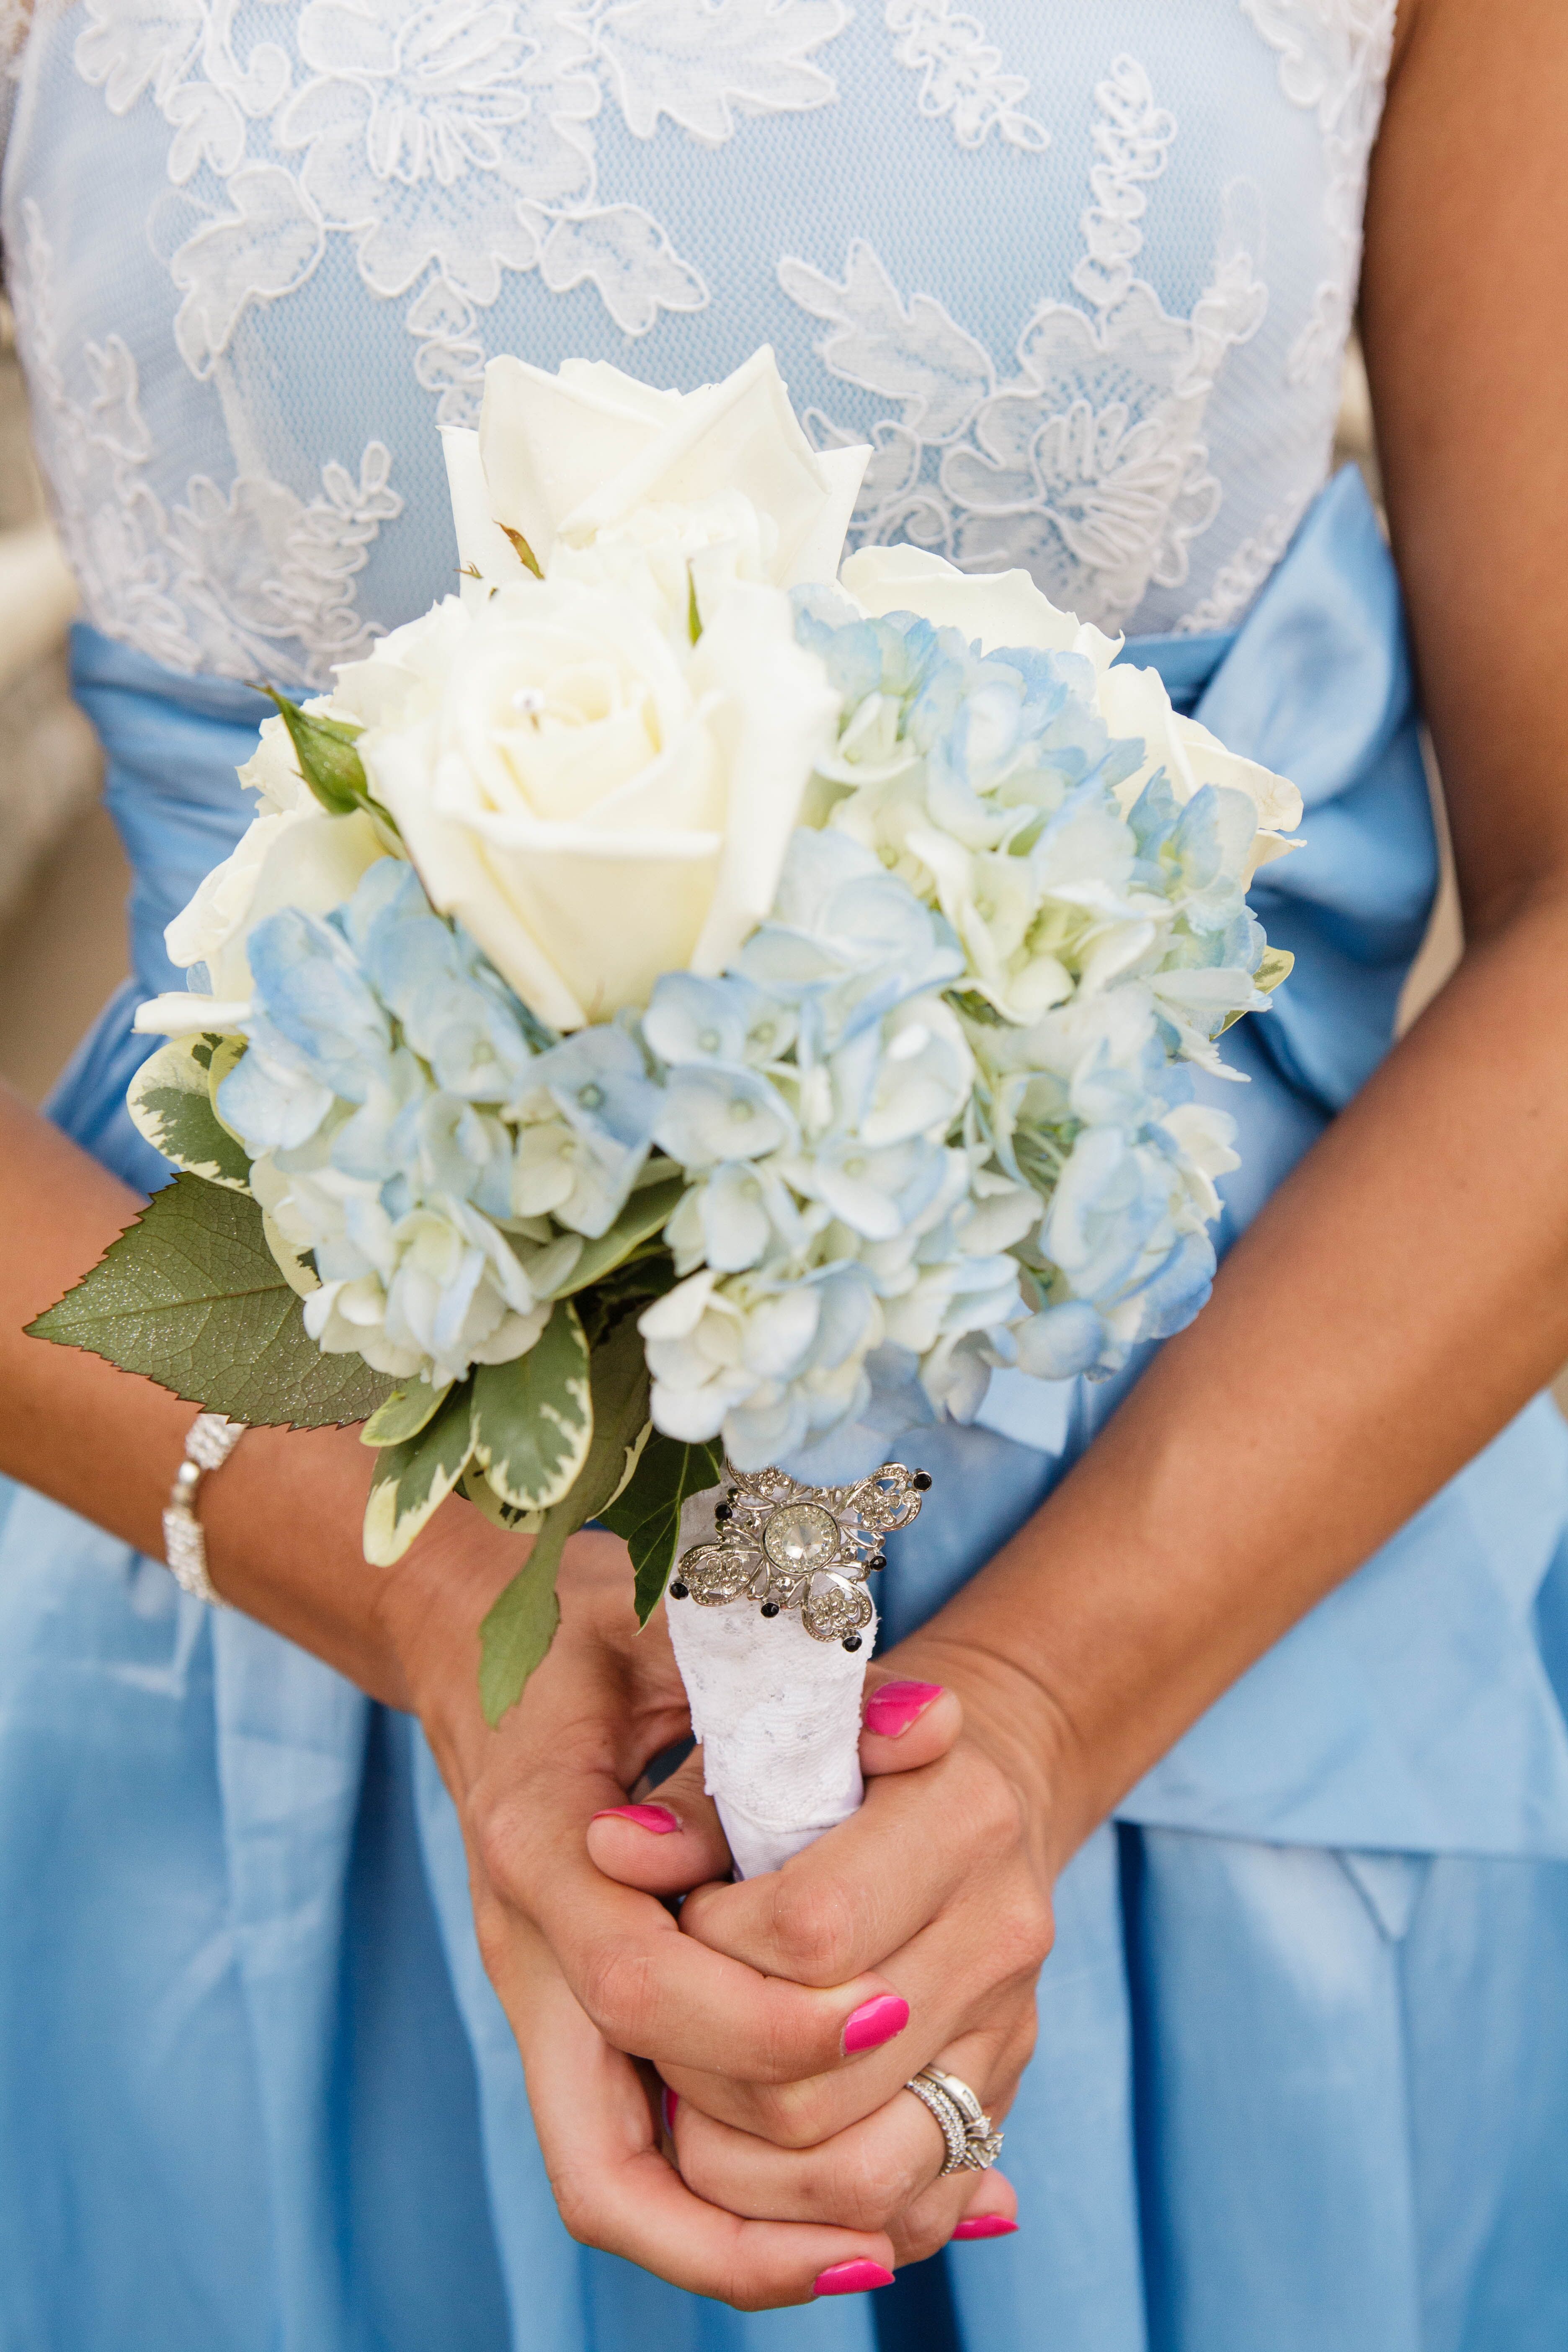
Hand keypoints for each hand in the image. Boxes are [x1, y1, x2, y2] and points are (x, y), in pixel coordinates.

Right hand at [384, 1519, 1013, 2303]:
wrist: (491, 1644)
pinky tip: (877, 2221)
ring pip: (628, 2195)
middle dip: (768, 2177)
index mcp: (535, 1841)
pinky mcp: (587, 2029)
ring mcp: (552, 2004)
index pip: (637, 1985)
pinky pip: (651, 2173)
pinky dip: (744, 2221)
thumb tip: (935, 1727)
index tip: (883, 2005)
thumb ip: (788, 1664)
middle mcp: (530, 1950)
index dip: (762, 2016)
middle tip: (917, 2156)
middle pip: (617, 2156)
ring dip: (760, 2243)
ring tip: (906, 2238)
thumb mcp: (672, 1605)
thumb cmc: (587, 1620)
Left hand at [592, 1631, 1062, 2264]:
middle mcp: (1001, 1930)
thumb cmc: (846, 1759)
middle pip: (819, 2074)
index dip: (710, 1948)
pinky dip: (811, 2223)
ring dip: (740, 2168)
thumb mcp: (777, 1745)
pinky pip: (903, 2210)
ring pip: (857, 2172)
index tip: (680, 1921)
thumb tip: (613, 1848)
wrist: (973, 1793)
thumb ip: (701, 1802)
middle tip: (662, 2026)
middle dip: (703, 2070)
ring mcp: (1008, 2030)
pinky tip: (747, 2169)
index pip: (808, 1932)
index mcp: (962, 1814)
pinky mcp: (998, 2102)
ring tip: (685, 2105)